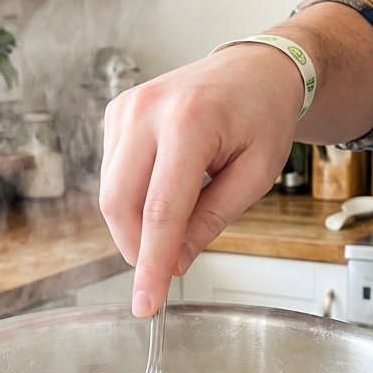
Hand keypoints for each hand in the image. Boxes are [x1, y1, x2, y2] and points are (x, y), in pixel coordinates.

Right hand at [101, 45, 302, 316]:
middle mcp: (148, 111)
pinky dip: (132, 197)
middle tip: (164, 269)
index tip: (146, 304)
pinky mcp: (116, 112)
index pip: (161, 211)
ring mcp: (126, 108)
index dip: (151, 264)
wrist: (255, 69)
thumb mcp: (255, 175)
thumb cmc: (263, 114)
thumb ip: (212, 220)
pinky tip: (165, 190)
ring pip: (109, 192)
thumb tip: (173, 263)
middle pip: (120, 203)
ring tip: (177, 221)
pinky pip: (111, 172)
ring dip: (135, 225)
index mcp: (191, 123)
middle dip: (137, 248)